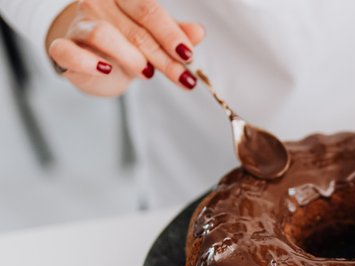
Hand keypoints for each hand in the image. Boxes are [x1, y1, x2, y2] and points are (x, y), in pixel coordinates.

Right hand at [45, 0, 204, 96]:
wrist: (92, 56)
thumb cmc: (127, 41)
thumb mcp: (155, 36)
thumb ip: (175, 33)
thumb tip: (198, 32)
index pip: (149, 10)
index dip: (171, 34)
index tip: (188, 55)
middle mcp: (98, 3)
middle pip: (135, 29)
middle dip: (163, 58)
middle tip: (183, 77)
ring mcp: (79, 23)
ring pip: (103, 35)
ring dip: (131, 58)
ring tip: (148, 73)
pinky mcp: (62, 47)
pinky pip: (68, 52)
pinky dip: (87, 62)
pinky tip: (106, 69)